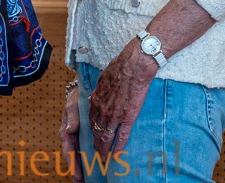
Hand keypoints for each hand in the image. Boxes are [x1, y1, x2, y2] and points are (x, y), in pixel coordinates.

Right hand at [59, 83, 84, 182]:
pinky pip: (86, 151)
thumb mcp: (72, 105)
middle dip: (77, 171)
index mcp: (66, 131)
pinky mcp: (85, 137)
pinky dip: (89, 160)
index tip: (77, 175)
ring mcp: (78, 138)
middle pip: (73, 158)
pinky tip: (94, 169)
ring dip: (83, 169)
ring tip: (87, 182)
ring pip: (80, 156)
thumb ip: (72, 117)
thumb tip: (69, 129)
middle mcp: (71, 137)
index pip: (68, 151)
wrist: (82, 91)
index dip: (72, 164)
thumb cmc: (76, 98)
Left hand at [88, 41, 158, 161]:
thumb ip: (99, 91)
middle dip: (95, 144)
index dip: (92, 130)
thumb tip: (95, 97)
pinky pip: (121, 136)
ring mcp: (115, 115)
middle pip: (96, 131)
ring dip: (104, 149)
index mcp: (96, 100)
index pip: (91, 120)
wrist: (134, 65)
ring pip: (106, 137)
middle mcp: (102, 110)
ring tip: (103, 159)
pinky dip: (118, 147)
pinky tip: (116, 155)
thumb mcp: (103, 78)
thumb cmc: (120, 67)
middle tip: (95, 154)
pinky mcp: (128, 117)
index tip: (92, 137)